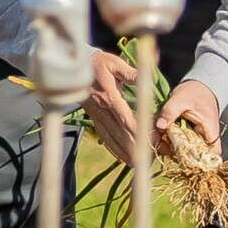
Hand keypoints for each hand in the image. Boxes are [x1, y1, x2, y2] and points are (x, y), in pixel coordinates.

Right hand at [83, 66, 223, 150]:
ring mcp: (97, 115)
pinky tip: (122, 157)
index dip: (139, 131)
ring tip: (138, 165)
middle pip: (120, 132)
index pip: (126, 118)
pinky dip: (114, 149)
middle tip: (150, 158)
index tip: (152, 141)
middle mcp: (102, 109)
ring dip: (125, 152)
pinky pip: (104, 136)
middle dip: (135, 147)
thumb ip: (130, 73)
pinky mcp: (94, 118)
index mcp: (110, 96)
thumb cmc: (99, 62)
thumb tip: (146, 78)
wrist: (75, 66)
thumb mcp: (115, 63)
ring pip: (111, 138)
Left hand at [162, 78, 223, 150]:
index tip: (181, 157)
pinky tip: (160, 136)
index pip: (211, 153)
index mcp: (209, 130)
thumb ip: (170, 112)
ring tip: (158, 141)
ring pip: (186, 149)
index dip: (199, 160)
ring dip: (172, 147)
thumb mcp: (180, 99)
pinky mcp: (189, 134)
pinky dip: (170, 140)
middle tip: (162, 147)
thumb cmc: (194, 91)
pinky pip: (180, 142)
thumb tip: (159, 126)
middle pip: (195, 154)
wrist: (198, 86)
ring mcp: (196, 136)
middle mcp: (205, 137)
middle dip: (177, 154)